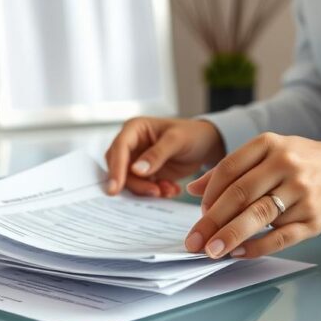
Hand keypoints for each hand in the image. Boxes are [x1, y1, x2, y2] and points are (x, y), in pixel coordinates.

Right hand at [105, 117, 225, 197]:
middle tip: (154, 192)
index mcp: (134, 129)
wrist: (205, 145)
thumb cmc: (192, 134)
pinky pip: (141, 188)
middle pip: (119, 167)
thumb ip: (156, 155)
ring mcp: (137, 160)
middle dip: (135, 183)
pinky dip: (155, 192)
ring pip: (129, 181)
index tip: (115, 188)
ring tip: (168, 190)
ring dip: (147, 190)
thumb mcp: (177, 140)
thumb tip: (135, 170)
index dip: (116, 169)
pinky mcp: (145, 174)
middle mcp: (131, 144)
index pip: (119, 148)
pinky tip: (171, 189)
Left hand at [183, 133, 320, 258]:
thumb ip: (229, 170)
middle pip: (241, 194)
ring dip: (231, 236)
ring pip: (259, 216)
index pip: (229, 169)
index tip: (198, 213)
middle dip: (212, 220)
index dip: (209, 194)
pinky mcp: (314, 219)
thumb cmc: (297, 162)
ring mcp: (302, 192)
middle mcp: (286, 165)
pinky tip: (239, 253)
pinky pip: (281, 236)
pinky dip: (258, 246)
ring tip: (211, 251)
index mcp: (269, 145)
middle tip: (194, 241)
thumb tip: (191, 189)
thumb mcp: (265, 154)